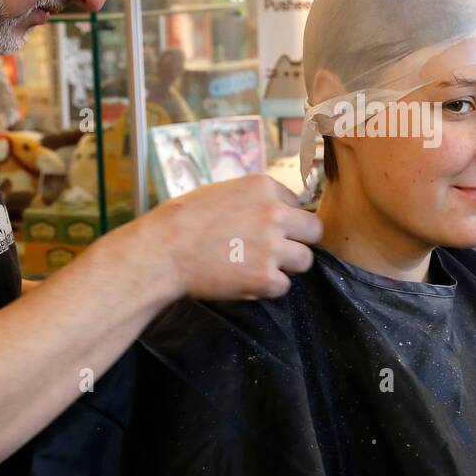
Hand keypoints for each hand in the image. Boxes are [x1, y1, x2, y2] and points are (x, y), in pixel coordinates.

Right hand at [122, 174, 322, 301]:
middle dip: (298, 242)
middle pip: (314, 231)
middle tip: (275, 252)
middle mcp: (274, 213)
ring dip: (286, 267)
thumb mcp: (224, 192)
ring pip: (305, 261)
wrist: (161, 250)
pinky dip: (266, 288)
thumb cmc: (184, 221)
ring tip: (255, 267)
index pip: (298, 205)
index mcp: (264, 187)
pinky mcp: (265, 277)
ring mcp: (272, 246)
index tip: (265, 231)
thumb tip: (281, 210)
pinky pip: (283, 286)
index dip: (284, 221)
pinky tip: (243, 281)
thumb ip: (255, 200)